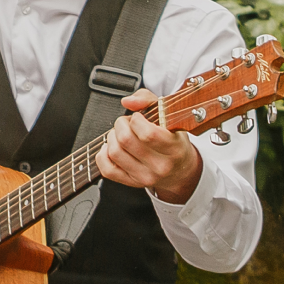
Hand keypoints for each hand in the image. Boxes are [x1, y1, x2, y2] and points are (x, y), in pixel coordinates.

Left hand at [96, 89, 203, 203]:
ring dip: (112, 137)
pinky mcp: (132, 183)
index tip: (138, 117)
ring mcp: (145, 177)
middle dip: (121, 124)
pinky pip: (107, 169)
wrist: (180, 170)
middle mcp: (160, 166)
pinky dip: (103, 154)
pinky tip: (112, 147)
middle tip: (127, 123)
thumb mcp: (169, 115)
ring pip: (114, 152)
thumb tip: (127, 101)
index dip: (136, 120)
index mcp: (174, 148)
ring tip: (121, 134)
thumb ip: (148, 100)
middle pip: (126, 140)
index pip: (148, 134)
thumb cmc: (174, 139)